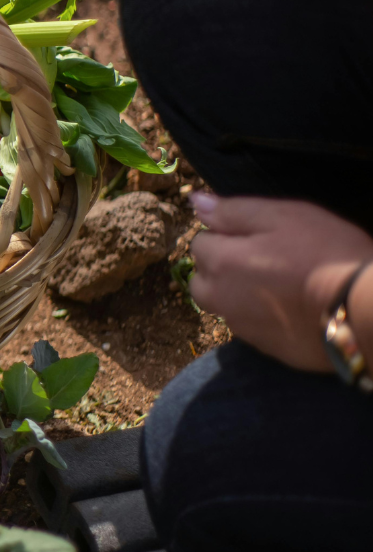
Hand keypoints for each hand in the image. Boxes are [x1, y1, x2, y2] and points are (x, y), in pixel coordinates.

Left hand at [189, 192, 372, 371]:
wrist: (364, 310)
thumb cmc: (325, 253)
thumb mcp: (281, 216)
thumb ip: (233, 211)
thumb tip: (195, 202)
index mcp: (221, 263)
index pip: (200, 243)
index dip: (225, 235)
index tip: (255, 235)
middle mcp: (222, 299)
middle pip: (202, 280)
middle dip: (219, 269)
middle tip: (260, 260)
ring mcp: (243, 328)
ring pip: (224, 306)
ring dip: (236, 294)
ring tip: (276, 284)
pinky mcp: (267, 349)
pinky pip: (250, 328)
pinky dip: (259, 316)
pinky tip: (288, 307)